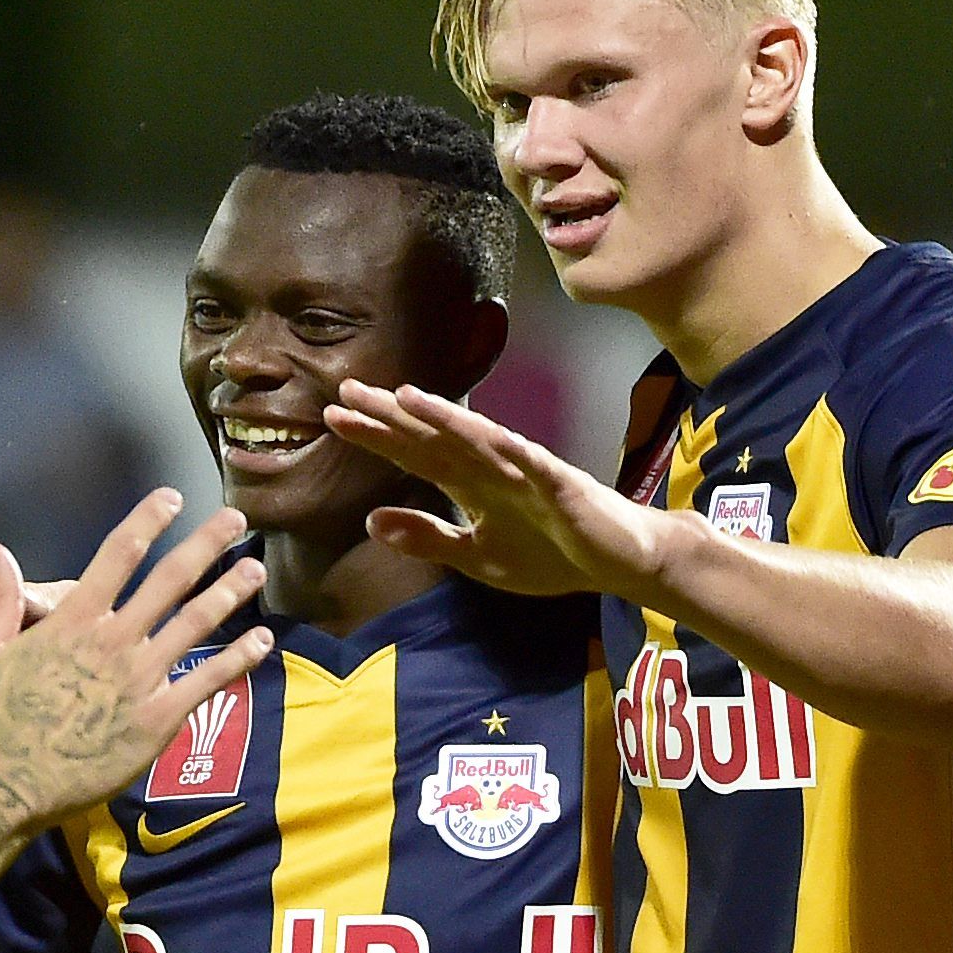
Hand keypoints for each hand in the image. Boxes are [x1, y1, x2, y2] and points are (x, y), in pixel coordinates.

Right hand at [0, 488, 270, 825]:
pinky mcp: (159, 719)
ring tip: (255, 568)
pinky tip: (262, 640)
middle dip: (205, 544)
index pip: (117, 556)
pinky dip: (238, 657)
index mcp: (72, 621)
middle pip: (169, 580)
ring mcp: (140, 680)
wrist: (11, 785)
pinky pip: (208, 680)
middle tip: (235, 518)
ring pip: (195, 623)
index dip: (146, 522)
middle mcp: (113, 641)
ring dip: (229, 592)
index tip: (170, 498)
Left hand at [323, 381, 677, 600]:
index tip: (333, 417)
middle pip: (433, 437)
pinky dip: (498, 444)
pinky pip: (525, 460)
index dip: (375, 436)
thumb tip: (369, 520)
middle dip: (391, 415)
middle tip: (346, 389)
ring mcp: (524, 470)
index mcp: (469, 484)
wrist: (619, 564)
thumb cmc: (551, 554)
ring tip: (401, 396)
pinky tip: (471, 428)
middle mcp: (491, 468)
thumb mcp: (475, 556)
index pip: (413, 454)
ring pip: (473, 439)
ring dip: (439, 418)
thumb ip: (426, 538)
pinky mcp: (558, 482)